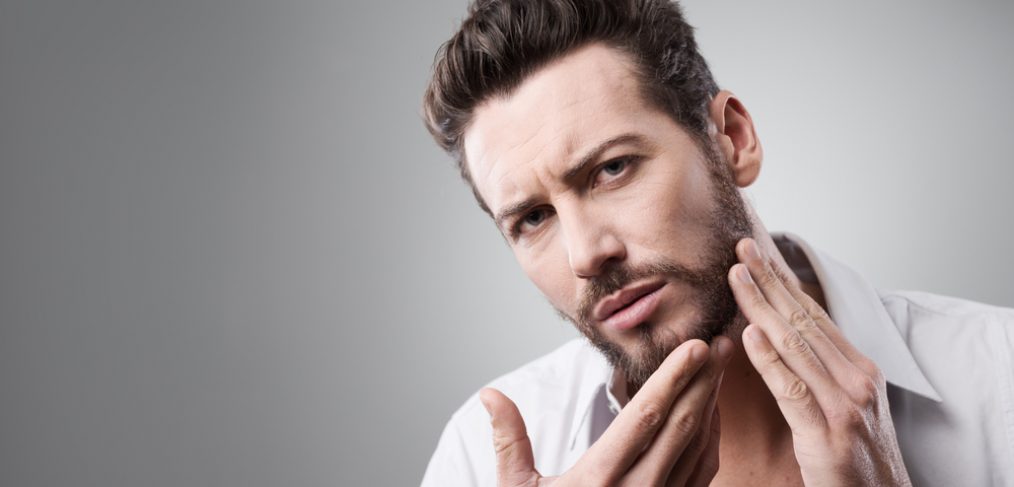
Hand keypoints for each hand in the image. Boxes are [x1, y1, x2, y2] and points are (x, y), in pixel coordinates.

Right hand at [479, 337, 732, 486]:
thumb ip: (509, 441)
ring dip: (711, 406)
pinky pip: (701, 473)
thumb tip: (491, 394)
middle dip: (704, 382)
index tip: (694, 347)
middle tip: (722, 343)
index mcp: (599, 479)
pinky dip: (711, 439)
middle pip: (681, 427)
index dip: (673, 379)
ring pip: (697, 449)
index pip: (644, 418)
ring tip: (721, 368)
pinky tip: (710, 414)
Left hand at [728, 238, 910, 485]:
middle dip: (769, 281)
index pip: (814, 315)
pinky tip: (749, 335)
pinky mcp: (827, 433)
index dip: (783, 283)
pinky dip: (770, 359)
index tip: (757, 257)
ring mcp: (844, 404)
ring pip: (795, 345)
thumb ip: (819, 370)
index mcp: (859, 369)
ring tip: (737, 278)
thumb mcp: (846, 404)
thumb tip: (781, 334)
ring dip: (762, 307)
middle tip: (741, 249)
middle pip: (803, 320)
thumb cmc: (858, 456)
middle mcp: (856, 379)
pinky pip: (792, 389)